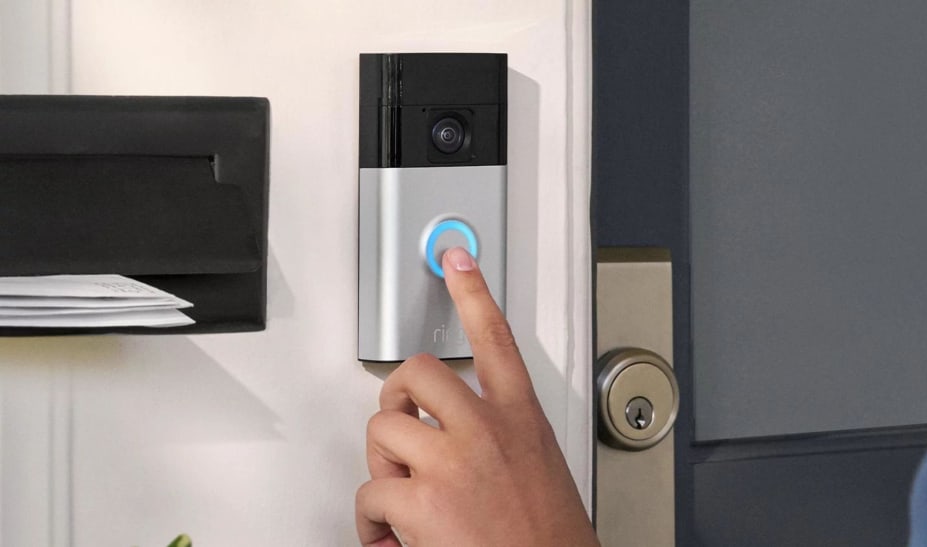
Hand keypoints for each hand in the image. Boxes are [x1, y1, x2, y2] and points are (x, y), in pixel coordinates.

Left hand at [356, 247, 599, 546]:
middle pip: (418, 372)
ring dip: (382, 464)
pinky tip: (390, 536)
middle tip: (397, 423)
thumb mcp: (540, 468)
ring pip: (383, 431)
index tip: (456, 259)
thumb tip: (457, 440)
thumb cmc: (548, 537)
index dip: (473, 292)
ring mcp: (451, 464)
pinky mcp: (422, 502)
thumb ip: (502, 438)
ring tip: (400, 494)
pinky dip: (371, 521)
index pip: (496, 337)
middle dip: (395, 395)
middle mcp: (485, 430)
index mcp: (520, 419)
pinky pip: (370, 493)